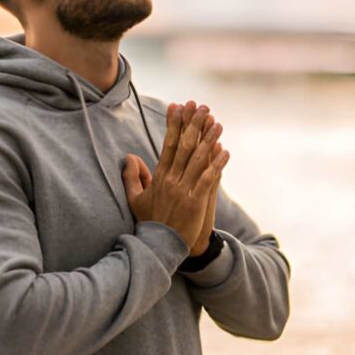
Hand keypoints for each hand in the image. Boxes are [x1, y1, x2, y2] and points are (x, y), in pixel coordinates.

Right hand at [122, 101, 228, 249]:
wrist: (160, 247)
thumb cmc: (150, 222)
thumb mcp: (135, 199)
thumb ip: (132, 177)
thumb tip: (129, 157)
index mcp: (159, 177)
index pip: (167, 144)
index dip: (173, 124)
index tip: (177, 106)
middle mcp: (171, 180)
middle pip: (184, 146)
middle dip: (193, 124)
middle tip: (201, 106)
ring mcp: (184, 191)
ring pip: (198, 159)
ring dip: (209, 139)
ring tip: (217, 123)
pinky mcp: (196, 202)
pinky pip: (208, 179)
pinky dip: (217, 164)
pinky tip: (225, 151)